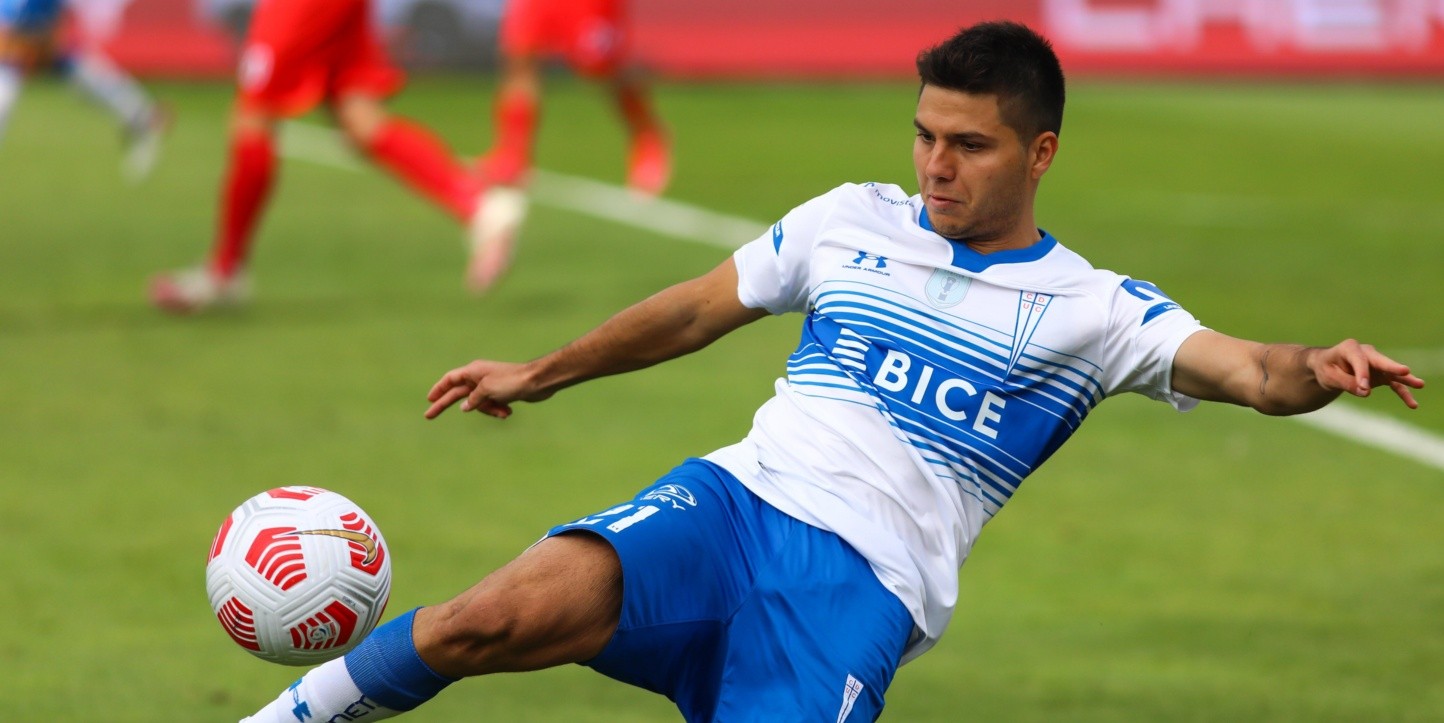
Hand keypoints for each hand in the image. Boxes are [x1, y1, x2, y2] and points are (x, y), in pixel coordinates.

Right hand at [424, 359, 532, 419]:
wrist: (537, 382)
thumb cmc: (511, 381)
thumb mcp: (487, 390)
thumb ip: (473, 399)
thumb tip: (465, 407)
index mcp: (473, 371)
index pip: (450, 379)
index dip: (438, 389)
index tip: (429, 399)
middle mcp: (479, 377)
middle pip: (456, 393)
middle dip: (444, 405)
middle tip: (428, 416)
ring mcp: (490, 386)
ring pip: (478, 404)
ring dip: (488, 410)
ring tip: (502, 411)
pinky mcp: (501, 394)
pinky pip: (492, 406)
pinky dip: (498, 410)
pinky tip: (508, 412)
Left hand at [1310, 339, 1425, 408]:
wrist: (1328, 366)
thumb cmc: (1327, 368)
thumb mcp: (1329, 377)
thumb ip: (1346, 383)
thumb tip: (1365, 392)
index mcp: (1350, 348)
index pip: (1359, 360)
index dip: (1362, 374)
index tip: (1364, 388)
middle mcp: (1367, 353)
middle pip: (1381, 361)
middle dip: (1392, 367)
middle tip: (1405, 371)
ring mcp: (1377, 363)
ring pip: (1392, 372)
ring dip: (1405, 379)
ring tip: (1420, 384)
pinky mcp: (1382, 374)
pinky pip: (1394, 384)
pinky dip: (1403, 393)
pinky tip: (1413, 404)